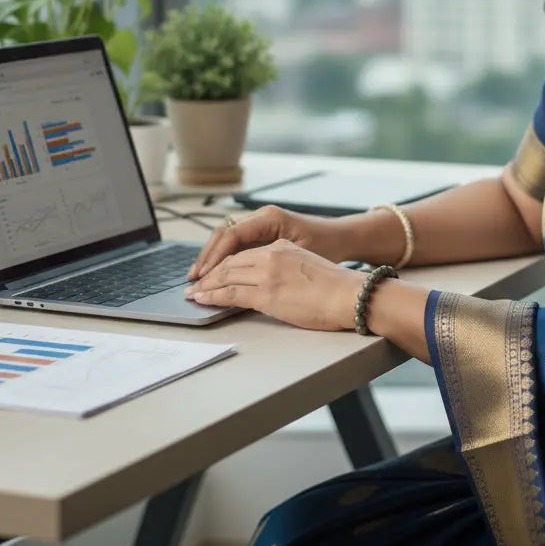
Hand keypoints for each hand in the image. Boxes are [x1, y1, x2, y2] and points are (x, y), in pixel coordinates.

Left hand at [184, 239, 363, 331]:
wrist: (350, 295)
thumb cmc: (335, 287)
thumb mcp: (306, 265)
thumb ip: (284, 267)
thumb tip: (269, 282)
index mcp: (282, 245)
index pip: (243, 253)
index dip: (223, 263)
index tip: (212, 273)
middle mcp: (272, 254)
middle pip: (230, 262)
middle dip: (208, 274)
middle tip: (194, 284)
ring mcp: (267, 273)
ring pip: (226, 275)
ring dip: (206, 285)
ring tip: (193, 294)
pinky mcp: (266, 293)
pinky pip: (230, 293)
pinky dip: (212, 296)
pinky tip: (203, 300)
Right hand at [188, 206, 342, 279]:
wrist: (343, 238)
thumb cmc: (327, 247)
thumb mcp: (297, 257)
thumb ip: (268, 267)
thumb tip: (237, 282)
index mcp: (269, 218)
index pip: (231, 234)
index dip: (215, 256)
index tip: (203, 275)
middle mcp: (262, 217)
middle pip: (224, 234)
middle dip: (207, 257)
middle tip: (193, 279)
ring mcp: (261, 224)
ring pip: (227, 239)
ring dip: (212, 258)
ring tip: (198, 278)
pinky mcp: (263, 234)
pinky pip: (237, 244)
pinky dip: (224, 258)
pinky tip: (215, 274)